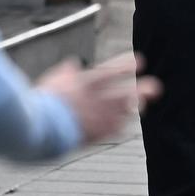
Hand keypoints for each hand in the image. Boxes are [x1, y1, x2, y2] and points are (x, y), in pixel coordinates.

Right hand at [36, 52, 161, 143]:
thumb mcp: (54, 79)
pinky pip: (113, 129)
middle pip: (126, 95)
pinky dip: (119, 124)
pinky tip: (124, 122)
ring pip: (123, 114)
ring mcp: (97, 119)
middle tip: (156, 87)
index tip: (141, 61)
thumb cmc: (43, 101)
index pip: (112, 71)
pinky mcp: (94, 135)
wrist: (38, 128)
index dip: (127, 65)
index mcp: (85, 83)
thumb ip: (67, 71)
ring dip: (134, 108)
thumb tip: (73, 64)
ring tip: (144, 105)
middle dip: (143, 90)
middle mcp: (96, 101)